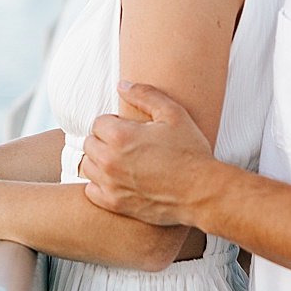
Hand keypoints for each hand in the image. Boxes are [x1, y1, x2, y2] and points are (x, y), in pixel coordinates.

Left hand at [81, 82, 215, 225]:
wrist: (201, 192)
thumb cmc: (190, 151)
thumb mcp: (173, 114)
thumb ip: (145, 95)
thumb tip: (121, 85)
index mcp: (120, 136)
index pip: (98, 122)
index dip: (115, 123)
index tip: (131, 130)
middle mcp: (110, 161)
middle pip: (90, 143)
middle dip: (105, 140)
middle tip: (129, 145)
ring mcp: (110, 185)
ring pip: (88, 166)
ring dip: (100, 161)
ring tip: (123, 162)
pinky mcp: (115, 204)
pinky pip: (90, 191)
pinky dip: (100, 184)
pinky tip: (118, 180)